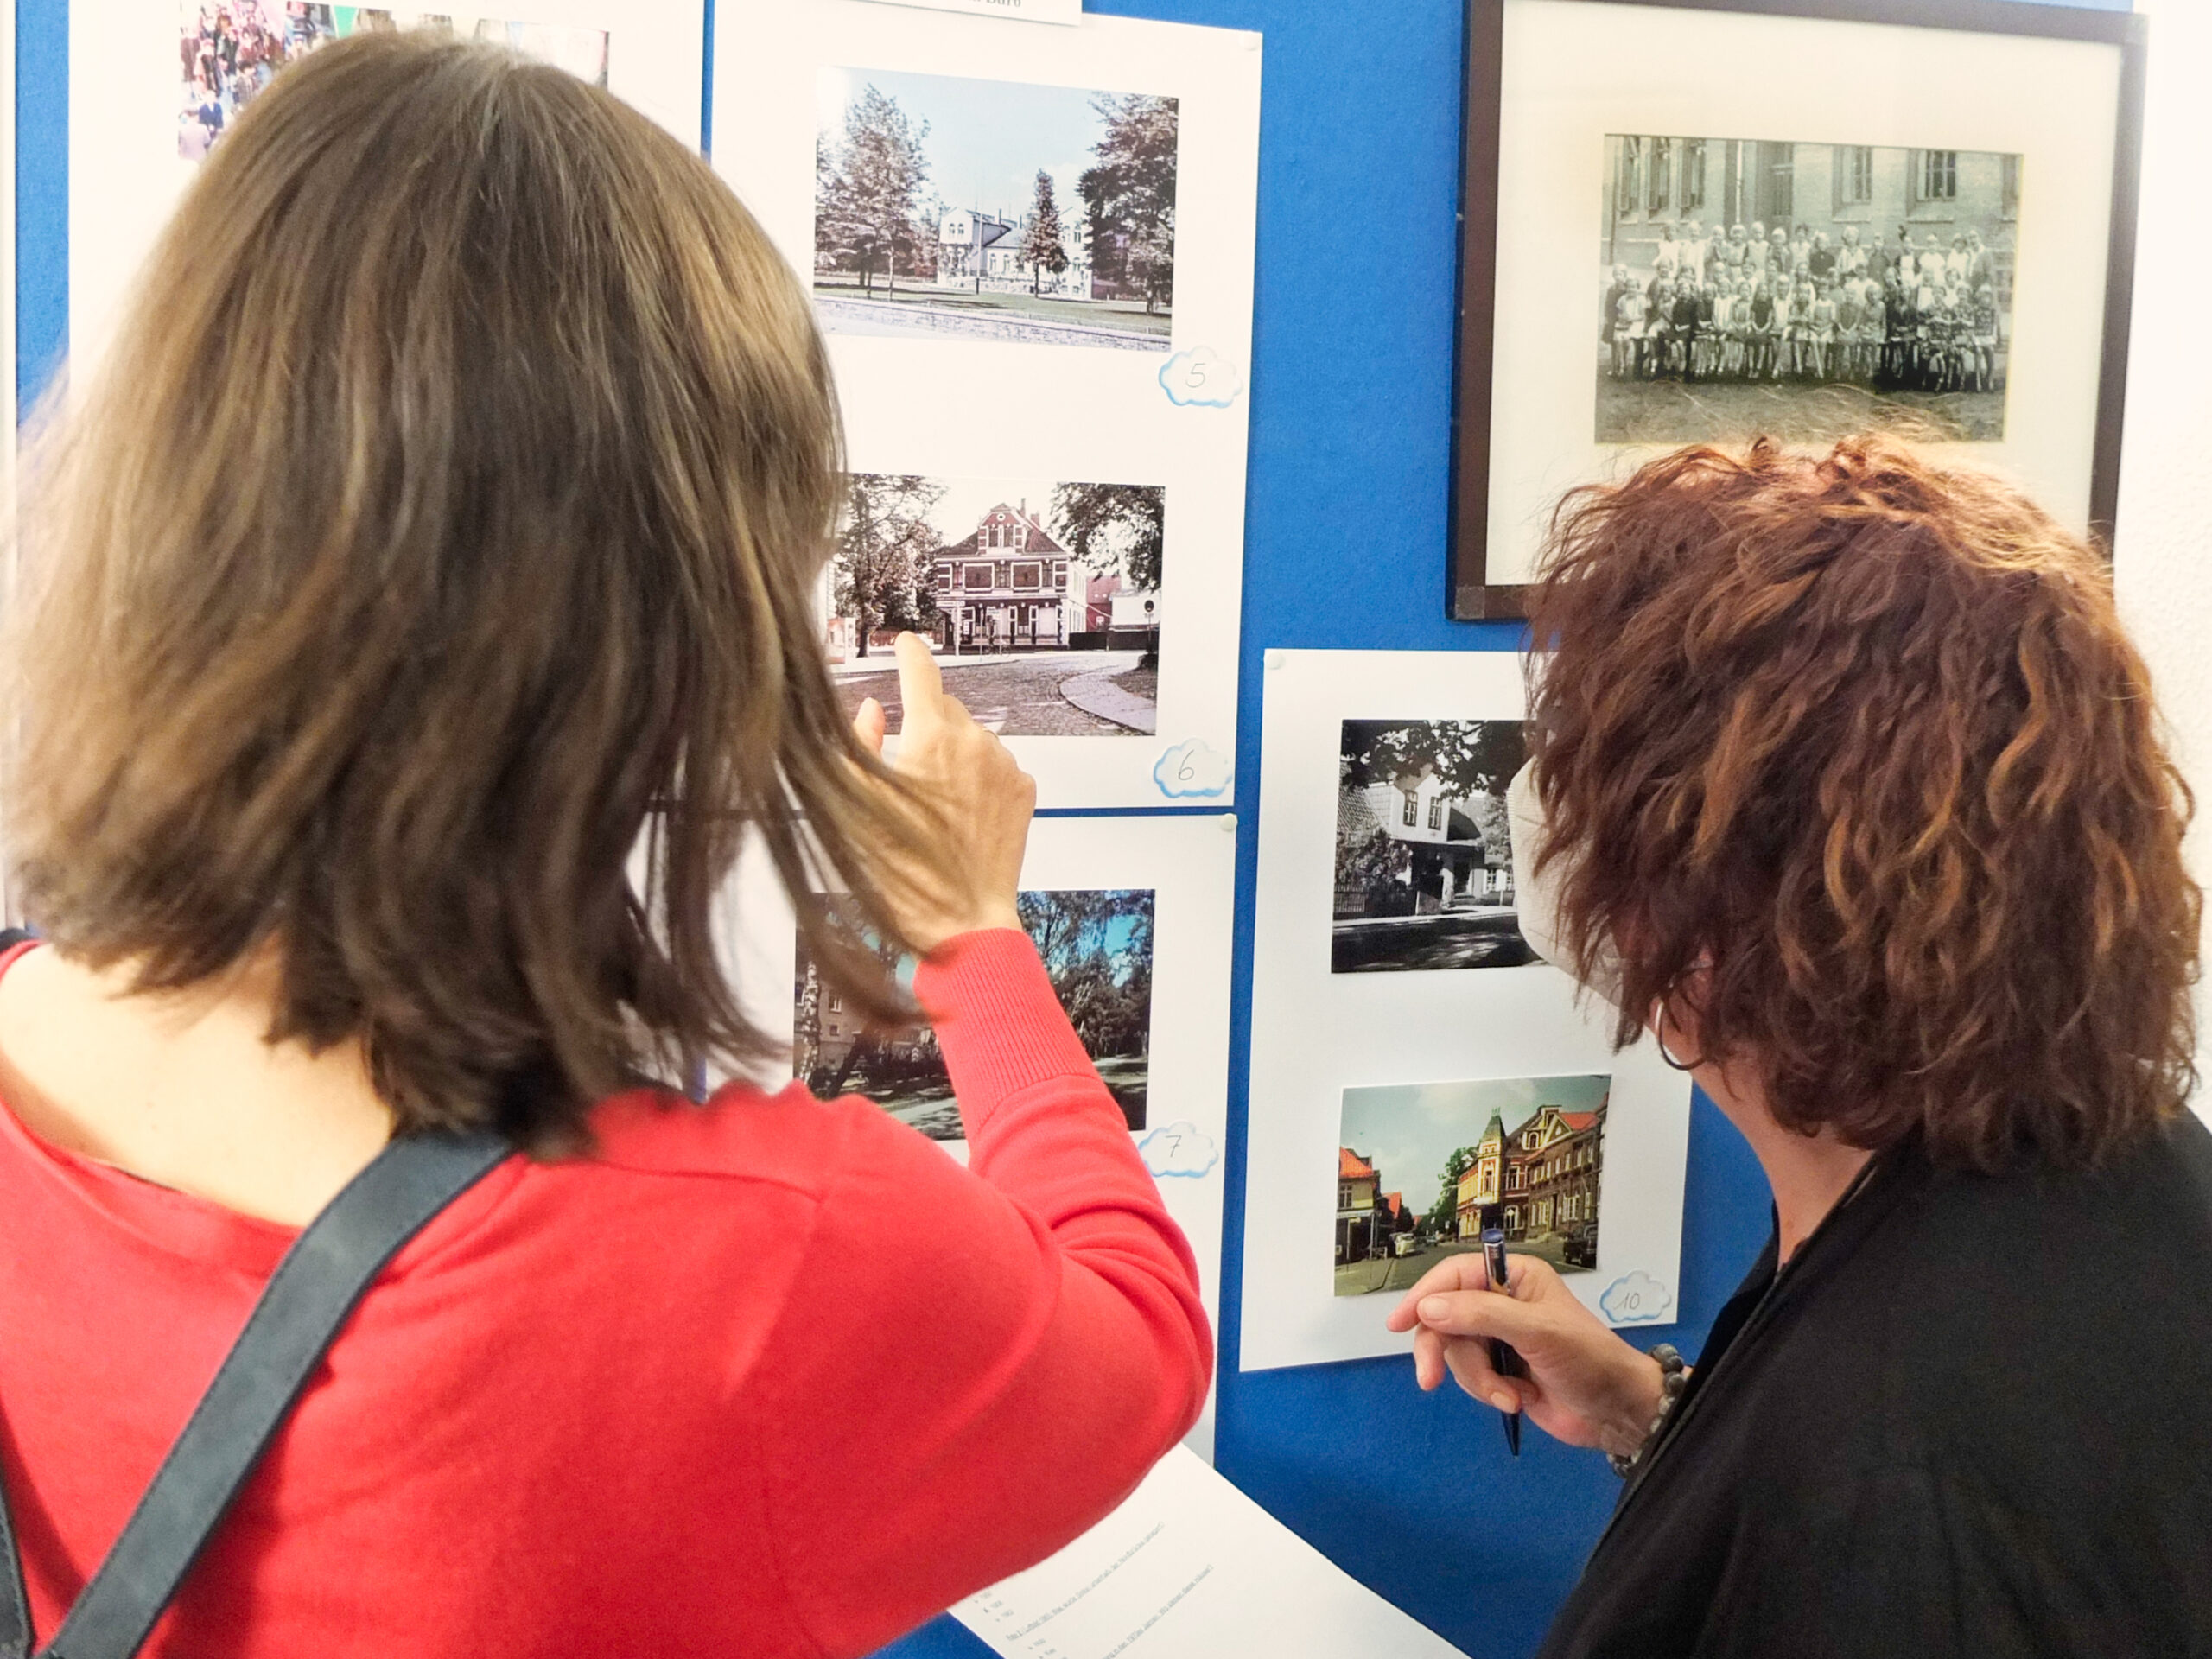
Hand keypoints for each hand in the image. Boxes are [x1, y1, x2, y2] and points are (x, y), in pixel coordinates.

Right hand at [852, 633, 1033, 955]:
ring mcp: (1005, 767)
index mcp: (931, 737)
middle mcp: (975, 743)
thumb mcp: (856, 804)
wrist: (960, 921)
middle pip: (944, 709)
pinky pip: (997, 767)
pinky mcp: (1024, 792)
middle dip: (924, 723)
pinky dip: (978, 777)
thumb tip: (871, 711)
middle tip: (904, 766)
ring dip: (952, 753)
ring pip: (972, 738)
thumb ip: (857, 744)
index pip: (920, 671)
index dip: (908, 653)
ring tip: (932, 802)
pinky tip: (959, 812)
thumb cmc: (905, 874)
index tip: (905, 643)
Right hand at [1385, 1252, 1664, 1457]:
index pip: (1454, 1276)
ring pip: (1456, 1353)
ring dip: (1478, 1380)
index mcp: (1514, 1278)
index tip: (1400, 1323)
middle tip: (1430, 1379)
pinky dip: (1489, 1392)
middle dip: (1443, 1351)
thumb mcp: (1536, 1331)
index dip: (1424, 1296)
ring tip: (1509, 1396)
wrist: (1615, 1413)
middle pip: (1446, 1319)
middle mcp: (1502, 1302)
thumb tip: (1428, 1308)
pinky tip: (1516, 1401)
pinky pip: (1470, 1377)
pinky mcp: (1501, 1371)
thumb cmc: (1587, 1359)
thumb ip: (1480, 1315)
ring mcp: (1500, 1338)